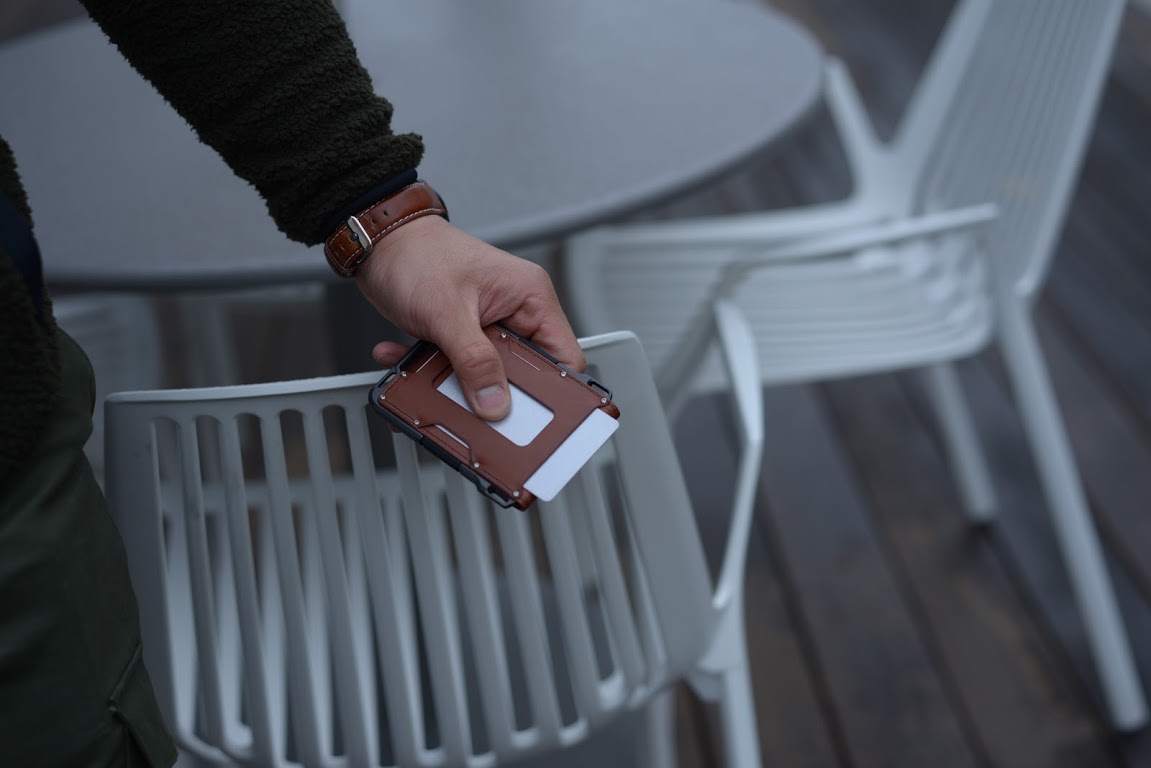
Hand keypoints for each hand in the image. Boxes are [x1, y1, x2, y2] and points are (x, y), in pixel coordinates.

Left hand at [354, 216, 584, 419]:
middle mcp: (514, 312)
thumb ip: (474, 361)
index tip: (531, 412)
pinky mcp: (462, 335)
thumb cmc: (416, 253)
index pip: (563, 356)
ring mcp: (487, 325)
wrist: (379, 242)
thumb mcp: (447, 312)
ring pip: (487, 376)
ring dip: (455, 384)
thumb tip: (494, 402)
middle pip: (523, 373)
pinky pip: (457, 368)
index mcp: (529, 297)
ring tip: (430, 380)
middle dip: (494, 392)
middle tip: (473, 404)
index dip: (552, 389)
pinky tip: (408, 361)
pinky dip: (431, 372)